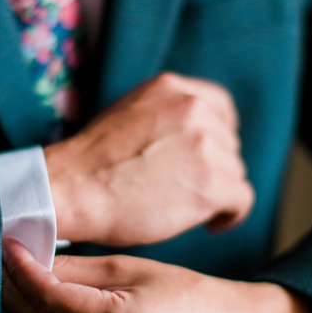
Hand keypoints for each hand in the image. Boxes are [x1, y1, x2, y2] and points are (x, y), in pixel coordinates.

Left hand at [0, 239, 311, 312]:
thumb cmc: (194, 298)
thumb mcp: (136, 270)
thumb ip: (77, 270)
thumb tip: (30, 261)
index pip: (49, 300)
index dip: (21, 271)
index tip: (6, 247)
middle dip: (15, 294)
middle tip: (2, 264)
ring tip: (16, 283)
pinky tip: (42, 312)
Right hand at [45, 72, 254, 246]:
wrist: (70, 190)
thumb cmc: (89, 163)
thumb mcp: (126, 115)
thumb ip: (161, 117)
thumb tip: (187, 137)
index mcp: (171, 89)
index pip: (220, 108)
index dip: (217, 136)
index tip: (208, 157)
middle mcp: (194, 109)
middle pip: (228, 144)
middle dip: (212, 167)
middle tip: (183, 189)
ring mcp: (206, 146)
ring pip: (234, 173)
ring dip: (215, 191)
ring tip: (183, 207)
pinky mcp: (213, 183)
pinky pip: (241, 200)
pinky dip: (231, 215)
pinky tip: (212, 224)